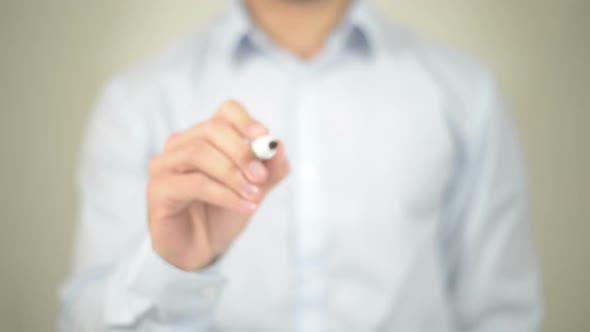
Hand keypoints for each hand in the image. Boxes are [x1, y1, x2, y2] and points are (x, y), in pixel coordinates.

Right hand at [147, 100, 289, 270]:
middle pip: (212, 129)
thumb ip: (270, 170)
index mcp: (207, 136)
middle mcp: (182, 144)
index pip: (225, 111)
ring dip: (232, 175)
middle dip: (241, 152)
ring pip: (199, 153)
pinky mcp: (158, 188)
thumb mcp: (255, 190)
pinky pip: (194, 183)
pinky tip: (244, 207)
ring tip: (254, 196)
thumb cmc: (224, 212)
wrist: (201, 248)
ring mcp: (165, 164)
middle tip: (261, 177)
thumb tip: (279, 146)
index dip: (245, 120)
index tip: (264, 137)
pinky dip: (224, 194)